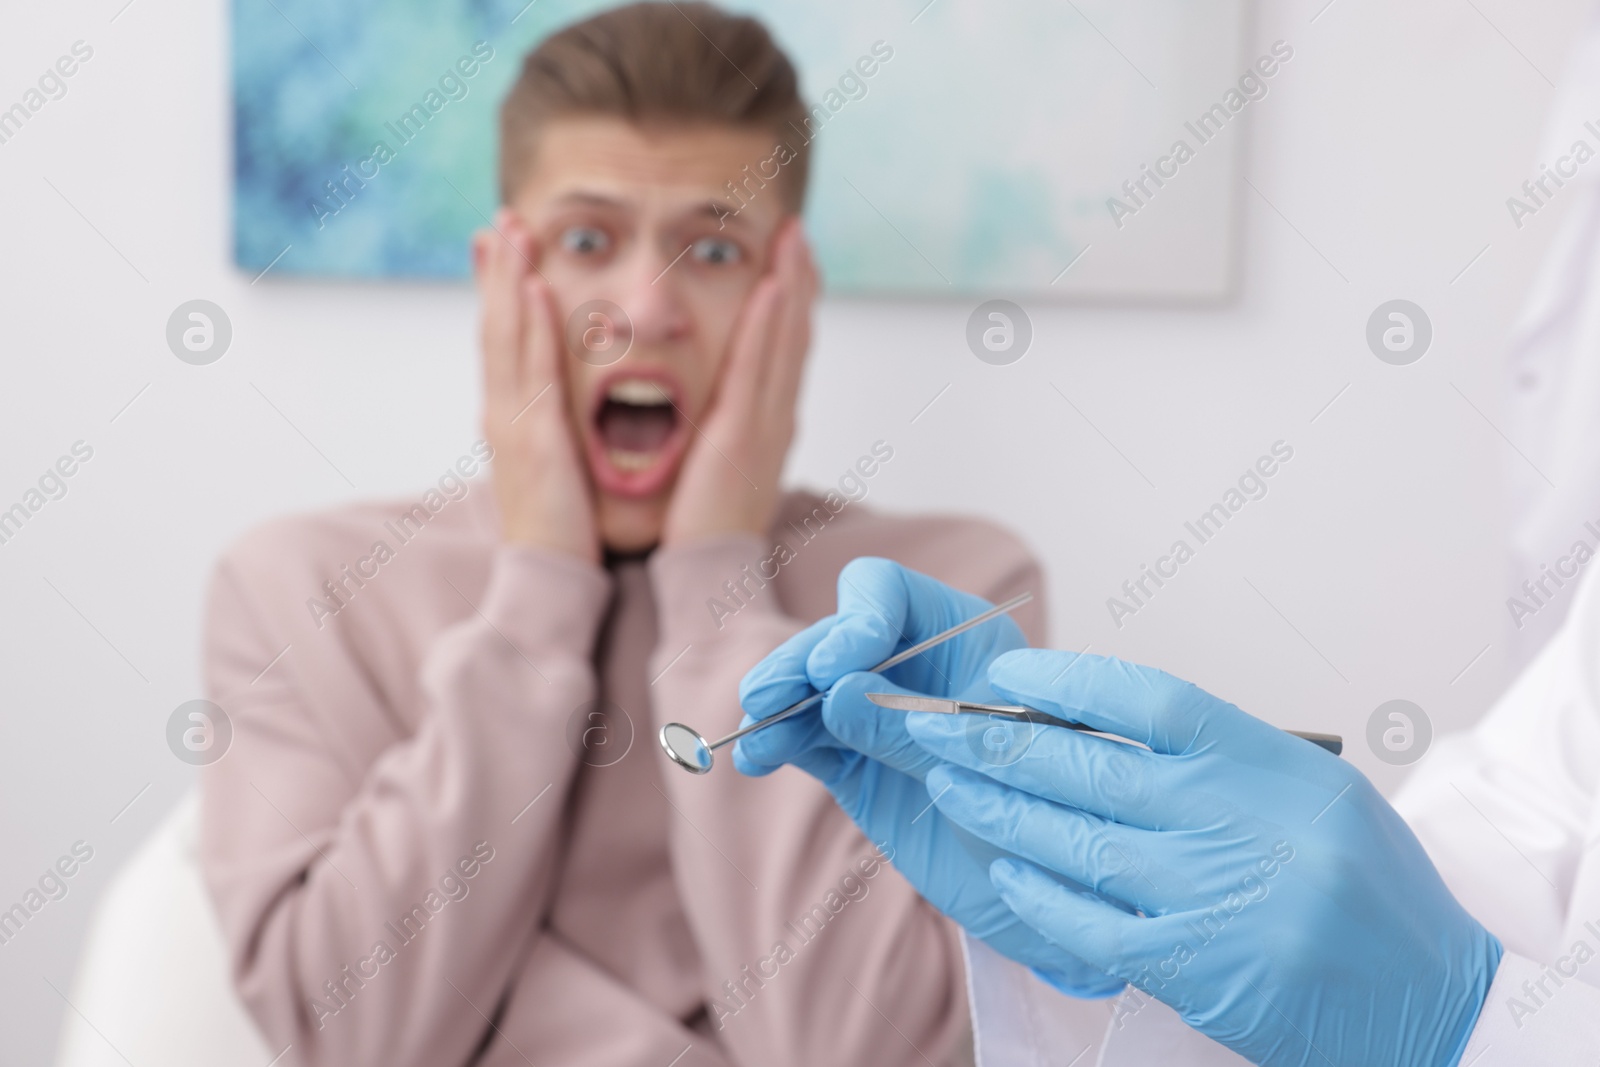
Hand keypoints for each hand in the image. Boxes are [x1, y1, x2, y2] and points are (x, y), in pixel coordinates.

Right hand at [474, 210, 599, 562]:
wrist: (551, 583)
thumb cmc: (565, 534)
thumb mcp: (558, 472)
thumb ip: (559, 436)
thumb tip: (567, 414)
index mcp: (514, 421)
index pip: (504, 343)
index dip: (500, 293)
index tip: (499, 246)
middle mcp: (505, 416)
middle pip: (496, 328)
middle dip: (496, 272)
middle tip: (500, 220)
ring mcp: (514, 426)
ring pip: (508, 339)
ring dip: (508, 281)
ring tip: (511, 231)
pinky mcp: (534, 441)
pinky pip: (532, 372)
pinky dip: (531, 328)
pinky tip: (534, 289)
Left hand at [660, 218, 815, 544]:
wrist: (707, 577)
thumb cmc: (702, 530)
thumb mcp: (716, 471)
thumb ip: (718, 435)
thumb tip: (713, 413)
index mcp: (766, 427)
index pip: (783, 353)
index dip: (792, 304)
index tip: (791, 261)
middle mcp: (774, 421)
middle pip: (794, 338)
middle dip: (800, 282)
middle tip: (799, 233)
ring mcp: (764, 427)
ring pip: (784, 344)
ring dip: (791, 287)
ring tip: (794, 240)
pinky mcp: (742, 437)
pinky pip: (758, 372)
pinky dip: (769, 328)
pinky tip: (772, 289)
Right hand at [734, 558, 1124, 996]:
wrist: (1054, 895)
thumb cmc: (1051, 812)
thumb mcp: (987, 759)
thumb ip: (907, 725)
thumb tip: (832, 691)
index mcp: (964, 638)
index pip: (890, 594)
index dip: (855, 619)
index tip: (833, 668)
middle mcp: (913, 665)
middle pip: (836, 638)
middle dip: (799, 663)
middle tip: (769, 696)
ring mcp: (877, 715)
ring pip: (810, 689)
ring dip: (778, 704)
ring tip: (756, 734)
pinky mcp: (854, 764)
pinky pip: (806, 739)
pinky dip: (777, 744)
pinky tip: (755, 758)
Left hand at [911, 649, 1501, 1066]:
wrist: (1431, 996)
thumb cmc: (1370, 886)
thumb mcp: (1311, 792)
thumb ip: (1218, 760)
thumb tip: (1100, 724)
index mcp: (1269, 761)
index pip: (1146, 697)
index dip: (1065, 679)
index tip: (1005, 673)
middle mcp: (1236, 818)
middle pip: (1088, 764)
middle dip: (999, 743)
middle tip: (940, 729)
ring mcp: (1211, 894)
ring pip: (1073, 840)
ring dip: (1000, 811)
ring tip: (951, 785)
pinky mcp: (1191, 966)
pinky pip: (1087, 921)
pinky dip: (1036, 895)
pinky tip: (1003, 871)